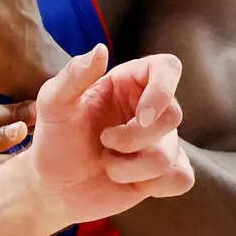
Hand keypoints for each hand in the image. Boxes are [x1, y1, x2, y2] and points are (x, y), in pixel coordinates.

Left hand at [25, 45, 194, 225]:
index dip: (163, 90)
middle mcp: (150, 108)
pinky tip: (129, 182)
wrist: (54, 187)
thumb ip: (73, 76)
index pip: (168, 67)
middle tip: (103, 142)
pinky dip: (153, 185)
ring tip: (106, 165)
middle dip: (133, 138)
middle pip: (173, 116)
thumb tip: (101, 49)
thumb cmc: (55, 140)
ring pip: (169, 155)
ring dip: (129, 168)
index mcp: (129, 82)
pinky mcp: (166, 172)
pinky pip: (182, 178)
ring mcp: (161, 141)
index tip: (141, 116)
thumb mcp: (52, 105)